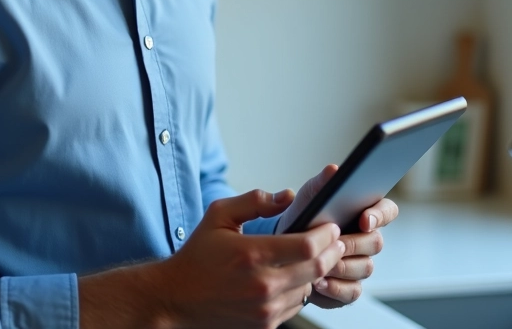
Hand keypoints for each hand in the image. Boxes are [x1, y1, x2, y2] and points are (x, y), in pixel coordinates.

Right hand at [155, 188, 345, 328]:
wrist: (176, 298)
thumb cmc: (198, 255)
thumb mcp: (219, 215)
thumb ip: (255, 200)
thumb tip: (287, 196)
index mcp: (252, 255)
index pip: (307, 246)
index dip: (325, 235)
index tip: (330, 227)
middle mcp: (261, 285)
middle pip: (316, 268)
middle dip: (331, 252)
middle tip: (335, 240)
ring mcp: (264, 310)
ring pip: (308, 288)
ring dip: (315, 272)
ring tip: (313, 257)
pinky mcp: (264, 326)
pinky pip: (295, 306)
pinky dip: (299, 290)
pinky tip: (293, 277)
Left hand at [275, 165, 399, 308]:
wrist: (285, 246)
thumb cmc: (304, 216)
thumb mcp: (309, 196)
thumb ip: (322, 182)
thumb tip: (333, 170)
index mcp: (366, 213)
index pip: (388, 210)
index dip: (380, 215)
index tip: (363, 219)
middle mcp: (368, 239)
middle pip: (376, 243)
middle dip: (354, 244)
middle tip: (335, 244)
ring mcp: (361, 264)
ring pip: (366, 268)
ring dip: (343, 267)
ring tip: (321, 264)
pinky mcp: (350, 287)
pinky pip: (353, 292)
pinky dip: (336, 289)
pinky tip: (319, 283)